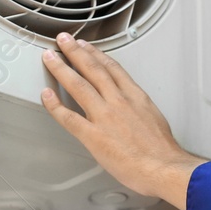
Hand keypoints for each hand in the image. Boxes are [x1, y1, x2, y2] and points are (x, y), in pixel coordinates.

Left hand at [39, 34, 205, 209]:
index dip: (97, 55)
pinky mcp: (93, 136)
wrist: (164, 168)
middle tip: (63, 41)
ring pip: (78, 86)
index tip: (87, 47)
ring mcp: (104, 117)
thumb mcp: (155, 119)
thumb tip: (134, 113)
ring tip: (50, 57)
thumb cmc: (163, 151)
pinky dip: (55, 105)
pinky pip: (68, 117)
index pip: (112, 68)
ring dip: (61, 69)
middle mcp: (118, 102)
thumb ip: (140, 111)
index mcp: (135, 97)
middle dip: (76, 52)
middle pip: (93, 69)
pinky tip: (46, 95)